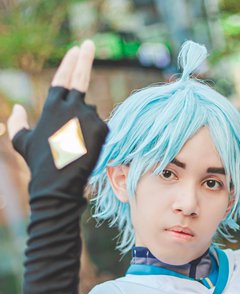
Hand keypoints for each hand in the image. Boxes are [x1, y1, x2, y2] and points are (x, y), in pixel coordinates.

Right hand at [7, 40, 107, 196]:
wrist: (57, 184)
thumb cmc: (39, 164)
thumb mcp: (22, 142)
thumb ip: (18, 123)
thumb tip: (16, 108)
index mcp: (52, 106)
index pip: (63, 78)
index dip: (70, 64)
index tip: (76, 50)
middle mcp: (70, 106)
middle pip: (81, 79)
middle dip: (85, 59)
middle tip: (89, 44)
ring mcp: (88, 116)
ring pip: (92, 114)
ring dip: (87, 125)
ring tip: (78, 147)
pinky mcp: (102, 128)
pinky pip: (102, 128)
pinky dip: (97, 136)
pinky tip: (88, 150)